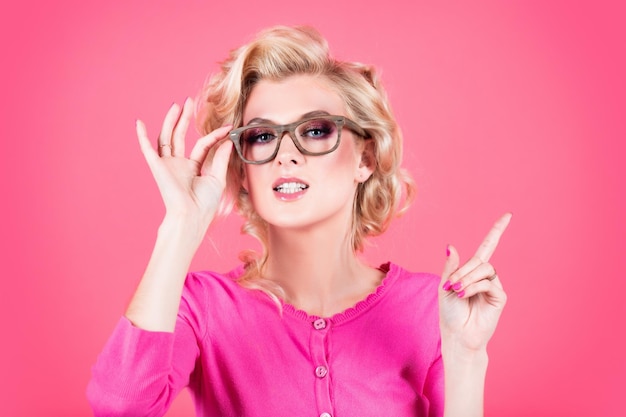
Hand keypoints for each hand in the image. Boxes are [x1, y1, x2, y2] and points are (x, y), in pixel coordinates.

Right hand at [136, 98, 232, 232]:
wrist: (191, 216)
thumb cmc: (204, 204)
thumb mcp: (217, 178)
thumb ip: (221, 159)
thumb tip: (226, 141)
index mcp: (192, 168)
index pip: (202, 145)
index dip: (214, 135)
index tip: (228, 127)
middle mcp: (178, 165)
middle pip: (179, 136)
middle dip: (184, 119)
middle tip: (189, 102)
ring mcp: (167, 165)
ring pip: (167, 137)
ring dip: (170, 121)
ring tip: (176, 105)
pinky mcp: (158, 167)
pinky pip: (148, 149)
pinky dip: (142, 136)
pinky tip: (138, 123)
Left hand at [439, 213, 511, 351]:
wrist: (457, 335)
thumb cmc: (450, 313)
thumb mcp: (445, 285)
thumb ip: (451, 266)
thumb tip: (451, 245)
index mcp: (471, 271)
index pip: (488, 246)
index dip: (497, 231)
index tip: (508, 215)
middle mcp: (485, 276)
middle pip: (479, 259)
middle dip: (463, 270)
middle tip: (451, 285)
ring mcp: (493, 286)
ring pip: (484, 269)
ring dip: (467, 278)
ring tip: (458, 291)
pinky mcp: (499, 296)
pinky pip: (488, 282)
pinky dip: (473, 286)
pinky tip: (465, 295)